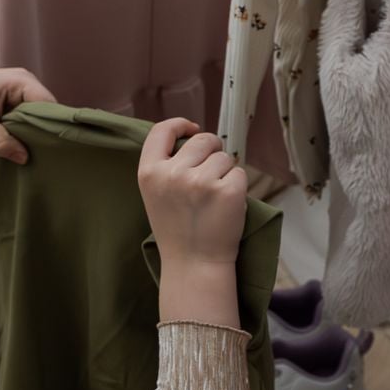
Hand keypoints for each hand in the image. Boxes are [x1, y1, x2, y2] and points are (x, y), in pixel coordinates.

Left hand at [0, 68, 52, 161]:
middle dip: (42, 132)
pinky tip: (23, 148)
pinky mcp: (16, 103)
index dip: (50, 126)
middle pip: (47, 112)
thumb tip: (24, 158)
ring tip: (33, 154)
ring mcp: (22, 93)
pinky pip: (29, 120)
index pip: (49, 105)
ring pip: (38, 118)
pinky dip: (26, 133)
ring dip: (34, 135)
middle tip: (41, 156)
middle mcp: (26, 83)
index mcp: (22, 80)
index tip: (50, 148)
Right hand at [139, 120, 246, 326]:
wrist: (193, 264)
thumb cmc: (177, 230)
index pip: (161, 131)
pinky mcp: (228, 191)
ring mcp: (200, 182)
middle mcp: (172, 174)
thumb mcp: (156, 195)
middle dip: (212, 151)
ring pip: (224, 157)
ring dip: (225, 173)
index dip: (179, 124)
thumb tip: (193, 136)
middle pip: (202, 139)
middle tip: (210, 176)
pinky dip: (238, 188)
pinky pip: (240, 174)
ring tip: (214, 200)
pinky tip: (226, 207)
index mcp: (149, 173)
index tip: (192, 128)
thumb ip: (167, 166)